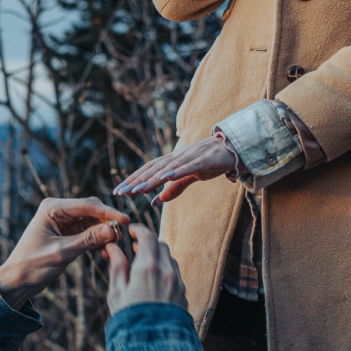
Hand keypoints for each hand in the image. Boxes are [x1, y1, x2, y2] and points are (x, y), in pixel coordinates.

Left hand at [0, 197, 127, 309]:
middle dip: (107, 222)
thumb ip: (88, 240)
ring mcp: (63, 220)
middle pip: (92, 210)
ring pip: (92, 221)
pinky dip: (97, 239)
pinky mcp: (67, 232)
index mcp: (52, 208)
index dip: (108, 213)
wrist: (16, 281)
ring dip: (103, 232)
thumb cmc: (33, 266)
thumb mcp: (62, 253)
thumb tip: (113, 230)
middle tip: (120, 237)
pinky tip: (104, 250)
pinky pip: (88, 231)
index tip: (126, 220)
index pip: (87, 205)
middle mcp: (58, 210)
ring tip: (113, 246)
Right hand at [105, 225, 186, 314]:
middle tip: (135, 247)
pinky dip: (165, 269)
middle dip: (147, 242)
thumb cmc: (129, 320)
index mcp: (147, 268)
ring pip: (169, 258)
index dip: (138, 229)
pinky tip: (153, 280)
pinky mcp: (183, 293)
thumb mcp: (116, 293)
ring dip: (157, 255)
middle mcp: (166, 271)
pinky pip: (175, 273)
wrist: (152, 346)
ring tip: (143, 264)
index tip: (130, 231)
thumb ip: (117, 267)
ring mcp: (177, 282)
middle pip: (160, 244)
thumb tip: (113, 248)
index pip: (147, 236)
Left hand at [112, 136, 236, 205]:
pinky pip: (188, 166)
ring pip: (167, 168)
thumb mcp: (189, 177)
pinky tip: (166, 177)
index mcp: (172, 161)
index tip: (118, 191)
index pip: (148, 170)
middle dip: (136, 181)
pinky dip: (177, 171)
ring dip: (152, 178)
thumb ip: (173, 188)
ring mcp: (190, 157)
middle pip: (152, 169)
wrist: (232, 148)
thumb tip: (154, 202)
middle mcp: (177, 157)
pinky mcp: (204, 160)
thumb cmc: (210, 162)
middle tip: (120, 192)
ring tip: (138, 188)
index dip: (133, 180)